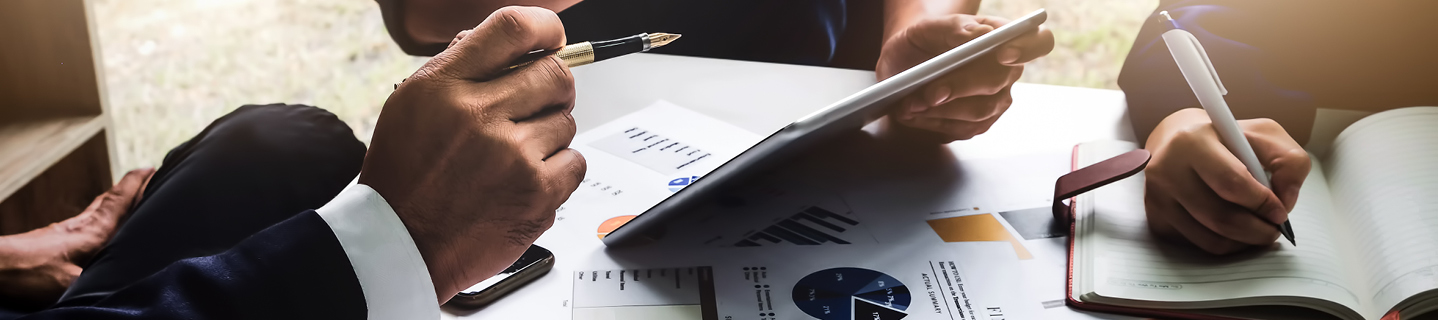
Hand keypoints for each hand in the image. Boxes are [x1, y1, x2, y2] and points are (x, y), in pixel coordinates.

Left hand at [0, 168, 152, 307]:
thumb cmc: (30, 273)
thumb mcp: (72, 282)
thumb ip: (100, 279)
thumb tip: (125, 281)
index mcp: (93, 231)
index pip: (120, 200)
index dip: (138, 183)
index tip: (152, 168)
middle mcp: (81, 226)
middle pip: (109, 199)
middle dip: (130, 187)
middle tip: (146, 176)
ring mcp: (65, 231)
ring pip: (97, 210)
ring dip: (115, 202)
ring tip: (128, 200)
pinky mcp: (53, 240)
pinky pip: (86, 222)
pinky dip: (100, 216)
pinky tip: (97, 228)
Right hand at [357, 6, 584, 302]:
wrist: (400, 243)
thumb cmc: (405, 177)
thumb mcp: (412, 105)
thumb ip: (460, 69)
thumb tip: (509, 47)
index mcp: (445, 86)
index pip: (512, 29)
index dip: (544, 29)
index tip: (552, 39)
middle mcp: (479, 115)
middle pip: (555, 74)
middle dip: (553, 88)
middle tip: (536, 106)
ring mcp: (512, 156)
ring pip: (566, 122)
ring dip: (548, 136)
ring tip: (512, 158)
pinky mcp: (537, 194)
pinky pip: (575, 162)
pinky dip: (558, 171)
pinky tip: (524, 180)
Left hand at [876, 14, 1052, 140]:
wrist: (905, 65)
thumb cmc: (921, 42)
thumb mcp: (926, 28)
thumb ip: (952, 27)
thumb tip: (976, 36)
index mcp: (1004, 37)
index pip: (1038, 41)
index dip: (1026, 48)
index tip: (1003, 54)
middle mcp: (1008, 70)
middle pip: (999, 81)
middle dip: (961, 87)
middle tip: (930, 92)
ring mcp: (997, 99)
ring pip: (980, 111)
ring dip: (942, 110)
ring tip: (911, 103)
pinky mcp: (979, 123)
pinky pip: (964, 129)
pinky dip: (935, 123)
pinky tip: (914, 114)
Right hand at [1144, 108, 1309, 253]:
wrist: (1177, 142)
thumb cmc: (1226, 140)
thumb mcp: (1264, 135)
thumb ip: (1289, 161)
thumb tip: (1285, 200)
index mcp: (1193, 140)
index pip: (1231, 182)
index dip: (1262, 203)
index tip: (1280, 212)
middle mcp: (1167, 168)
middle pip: (1220, 217)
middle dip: (1257, 231)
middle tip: (1273, 231)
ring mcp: (1157, 195)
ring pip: (1210, 238)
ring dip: (1243, 242)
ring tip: (1257, 231)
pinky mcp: (1155, 217)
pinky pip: (1197, 244)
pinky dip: (1223, 244)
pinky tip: (1233, 231)